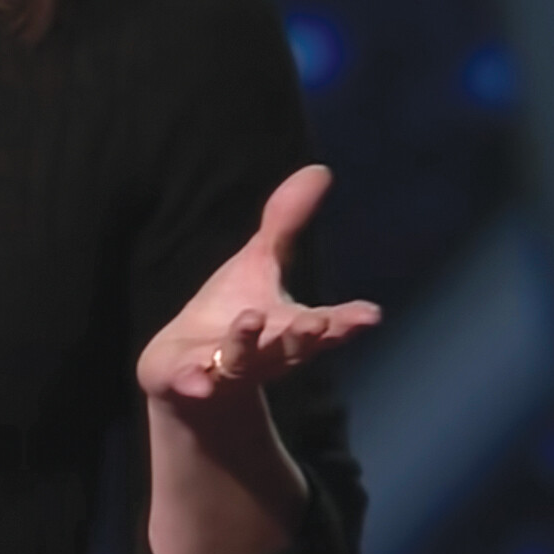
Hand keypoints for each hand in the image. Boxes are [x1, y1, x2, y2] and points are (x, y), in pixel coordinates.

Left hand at [136, 165, 381, 405]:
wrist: (185, 367)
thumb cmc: (234, 309)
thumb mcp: (260, 261)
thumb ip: (286, 222)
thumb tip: (320, 170)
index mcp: (289, 328)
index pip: (326, 326)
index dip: (346, 321)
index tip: (369, 315)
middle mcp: (266, 353)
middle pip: (290, 347)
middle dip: (303, 337)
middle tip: (316, 324)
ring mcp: (227, 368)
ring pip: (242, 360)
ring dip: (246, 344)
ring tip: (248, 320)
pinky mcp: (188, 377)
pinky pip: (192, 382)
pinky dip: (195, 382)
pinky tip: (196, 383)